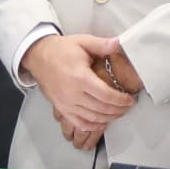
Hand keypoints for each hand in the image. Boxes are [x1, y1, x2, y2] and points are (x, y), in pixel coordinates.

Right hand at [22, 33, 138, 149]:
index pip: (106, 95)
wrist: (38, 56)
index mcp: (80, 77)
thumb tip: (119, 43)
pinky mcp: (61, 108)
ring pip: (92, 118)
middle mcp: (73, 93)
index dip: (121, 100)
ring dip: (108, 118)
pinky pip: (78, 123)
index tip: (130, 100)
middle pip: (101, 109)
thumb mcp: (82, 41)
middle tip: (127, 107)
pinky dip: (92, 126)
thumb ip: (102, 44)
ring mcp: (66, 103)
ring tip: (118, 113)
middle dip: (118, 110)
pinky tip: (101, 123)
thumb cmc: (61, 49)